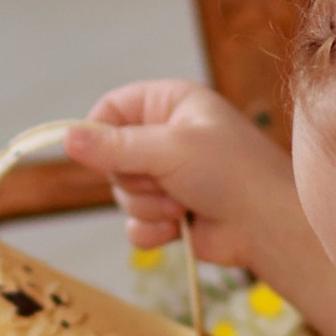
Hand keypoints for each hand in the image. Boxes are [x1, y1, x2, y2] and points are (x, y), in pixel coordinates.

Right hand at [66, 81, 335, 335]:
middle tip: (167, 181)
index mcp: (171, 104)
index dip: (97, 132)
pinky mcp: (170, 214)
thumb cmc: (232, 174)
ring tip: (183, 205)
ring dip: (148, 206)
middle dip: (134, 179)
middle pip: (111, 158)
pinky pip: (134, 224)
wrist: (269, 228)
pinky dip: (152, 231)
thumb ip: (115, 147)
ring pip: (121, 194)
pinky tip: (178, 229)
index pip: (111, 108)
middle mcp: (167, 137)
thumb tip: (66, 139)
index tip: (90, 153)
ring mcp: (169, 177)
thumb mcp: (170, 149)